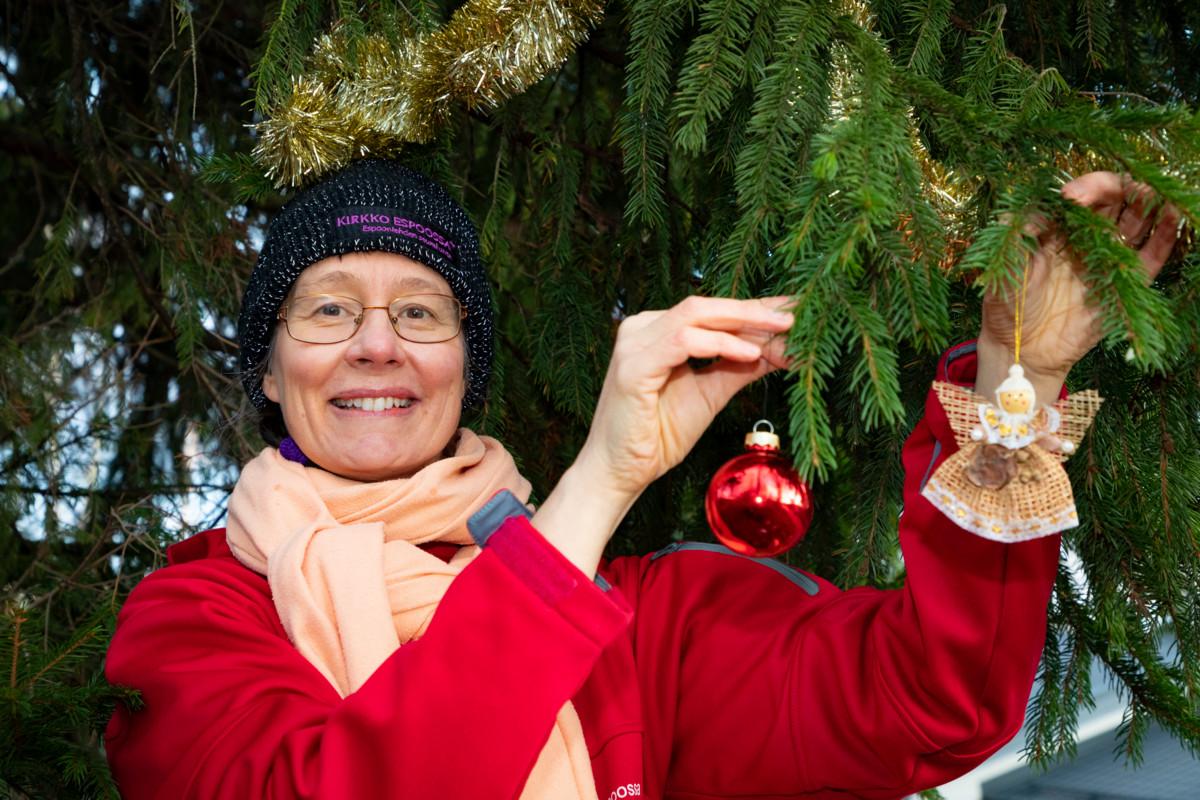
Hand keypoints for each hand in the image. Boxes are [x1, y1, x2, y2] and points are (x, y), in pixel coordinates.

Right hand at [575, 296, 793, 503]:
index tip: (796, 311)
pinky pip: (683, 342)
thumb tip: (781, 347)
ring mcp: (634, 343)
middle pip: (706, 306)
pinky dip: (720, 344)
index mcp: (656, 330)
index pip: (712, 312)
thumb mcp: (712, 393)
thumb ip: (740, 367)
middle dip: (755, 310)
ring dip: (744, 322)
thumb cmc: (659, 435)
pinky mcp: (632, 365)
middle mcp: (642, 327)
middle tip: (797, 314)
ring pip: (696, 315)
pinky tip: (749, 353)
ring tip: (782, 330)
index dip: (755, 310)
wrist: (621, 472)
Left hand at [977, 172, 1180, 401]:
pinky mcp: (1125, 285)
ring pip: (1137, 223)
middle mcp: (1086, 239)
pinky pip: (1151, 256)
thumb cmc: (1005, 306)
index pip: (1082, 196)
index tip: (1074, 196)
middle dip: (1125, 189)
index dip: (1085, 188)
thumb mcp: (1004, 266)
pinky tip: (1174, 217)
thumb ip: (1018, 235)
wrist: (1020, 349)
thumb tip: (1041, 208)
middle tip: (1128, 188)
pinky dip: (1165, 236)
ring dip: (1151, 205)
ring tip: (1158, 195)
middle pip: (1116, 202)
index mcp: (1057, 229)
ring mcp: (1107, 261)